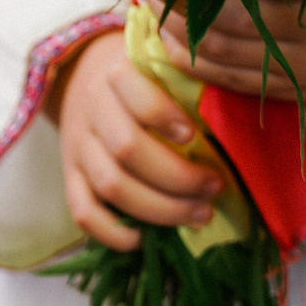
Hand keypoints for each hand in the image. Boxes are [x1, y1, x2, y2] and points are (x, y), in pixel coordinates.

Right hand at [47, 28, 220, 249]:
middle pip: (127, 148)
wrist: (85, 81)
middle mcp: (92, 108)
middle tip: (215, 186)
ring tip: (201, 213)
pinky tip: (145, 238)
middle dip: (179, 176)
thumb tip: (235, 121)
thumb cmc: (143, 80)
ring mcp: (78, 146)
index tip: (193, 135)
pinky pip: (84, 213)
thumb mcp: (160, 67)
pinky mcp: (70, 177)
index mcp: (116, 73)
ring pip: (111, 184)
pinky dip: (114, 233)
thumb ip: (188, 85)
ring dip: (161, 208)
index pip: (131, 90)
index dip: (162, 114)